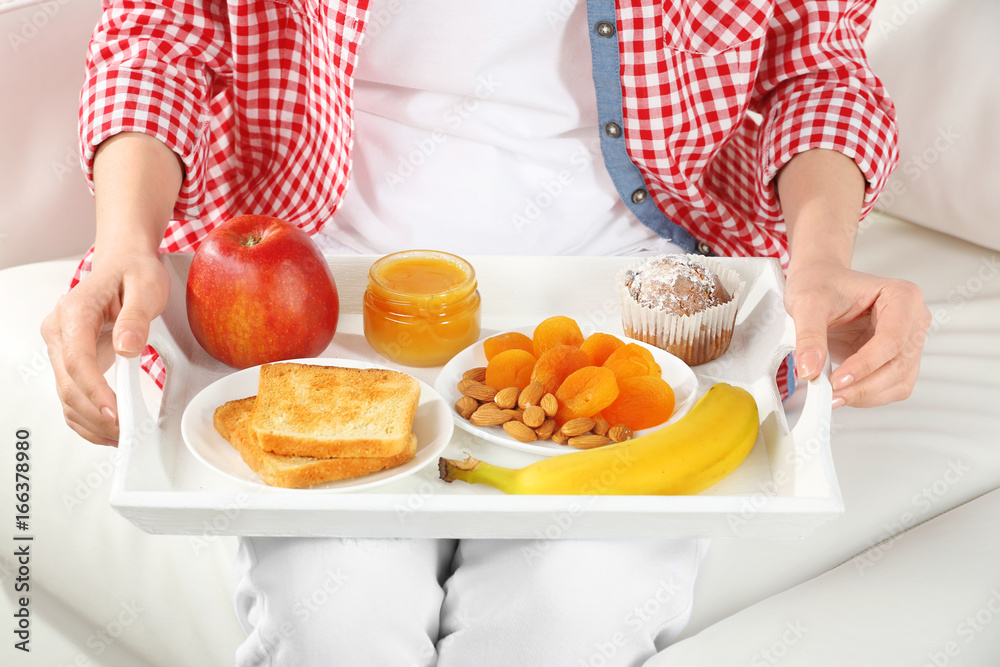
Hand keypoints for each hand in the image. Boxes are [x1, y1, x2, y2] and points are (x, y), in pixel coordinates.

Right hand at [41, 254, 168, 444]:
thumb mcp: (146, 286)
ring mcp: (61, 347)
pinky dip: (87, 416)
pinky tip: (108, 428)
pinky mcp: (71, 359)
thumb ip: (136, 316)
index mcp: (74, 313)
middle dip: (96, 414)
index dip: (95, 391)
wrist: (124, 263)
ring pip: (66, 395)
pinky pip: (72, 394)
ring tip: (120, 437)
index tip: (116, 413)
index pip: (78, 361)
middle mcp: (59, 332)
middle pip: (68, 384)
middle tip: (126, 433)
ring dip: (90, 422)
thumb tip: (126, 347)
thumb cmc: (134, 271)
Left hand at [784, 261, 931, 407]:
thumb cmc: (821, 283)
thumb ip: (809, 336)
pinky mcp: (897, 359)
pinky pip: (891, 387)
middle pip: (899, 364)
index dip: (865, 364)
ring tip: (833, 396)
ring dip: (867, 395)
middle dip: (864, 385)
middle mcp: (913, 320)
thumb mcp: (807, 303)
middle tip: (831, 395)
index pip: (892, 339)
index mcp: (902, 296)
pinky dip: (868, 396)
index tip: (837, 380)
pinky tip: (844, 392)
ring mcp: (908, 342)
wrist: (820, 283)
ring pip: (899, 381)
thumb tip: (810, 370)